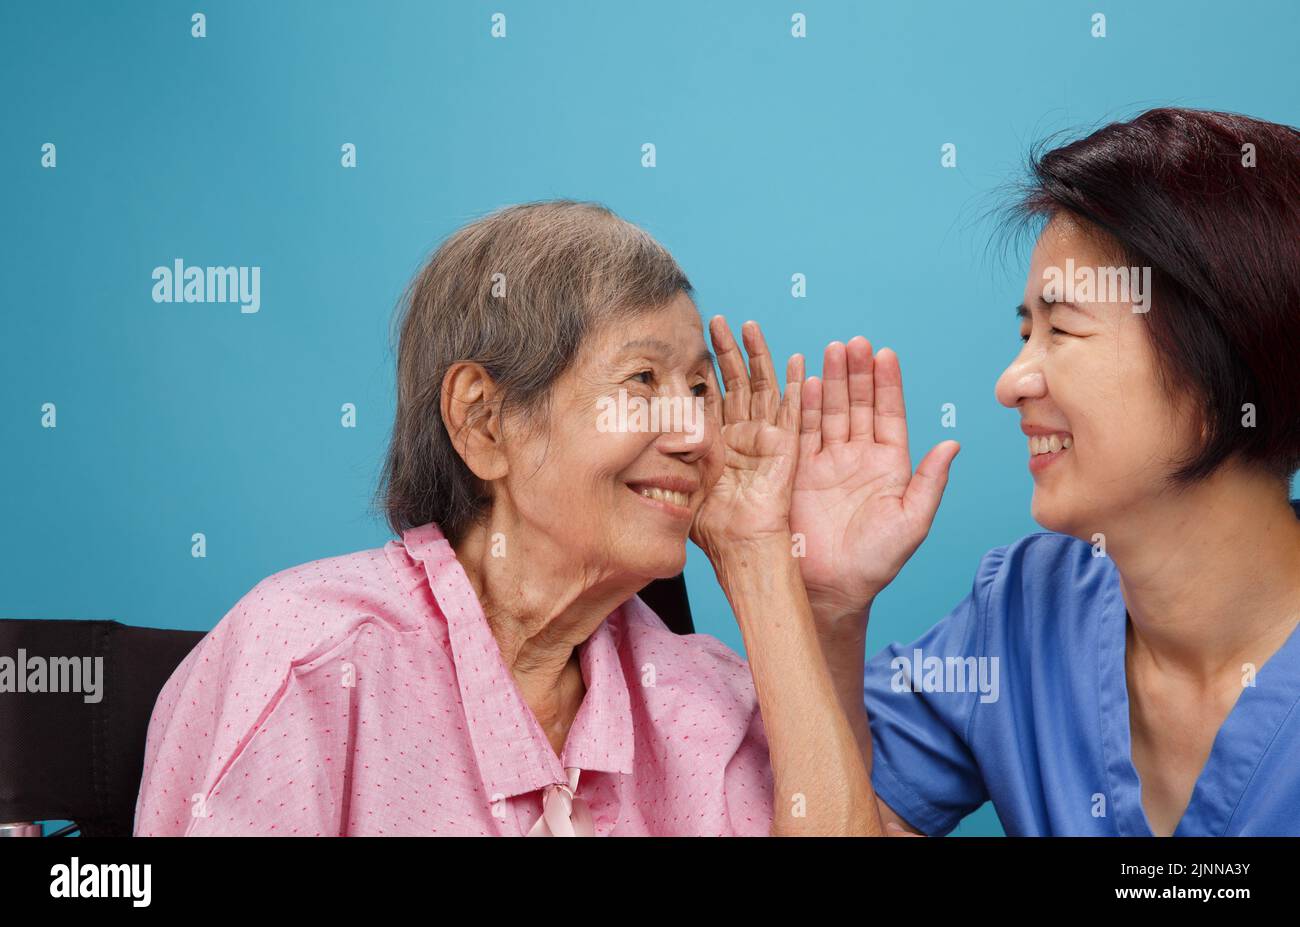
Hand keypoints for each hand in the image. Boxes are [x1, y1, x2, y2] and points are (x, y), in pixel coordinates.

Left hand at [690, 316, 803, 559]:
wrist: (741, 546)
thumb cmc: (712, 526)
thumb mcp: (682, 481)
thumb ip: (673, 454)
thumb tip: (651, 430)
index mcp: (717, 441)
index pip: (711, 395)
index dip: (704, 368)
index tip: (692, 339)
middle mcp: (742, 434)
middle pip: (736, 382)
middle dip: (726, 350)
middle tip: (715, 320)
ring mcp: (765, 438)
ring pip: (762, 386)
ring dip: (757, 355)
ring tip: (748, 326)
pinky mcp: (785, 447)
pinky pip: (794, 411)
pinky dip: (797, 386)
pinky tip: (797, 360)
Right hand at [791, 338, 958, 623]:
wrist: (831, 588)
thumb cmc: (877, 561)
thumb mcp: (912, 521)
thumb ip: (930, 482)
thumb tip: (953, 445)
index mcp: (890, 465)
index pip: (889, 415)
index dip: (887, 385)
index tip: (885, 354)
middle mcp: (858, 457)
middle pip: (857, 405)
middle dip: (856, 373)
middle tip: (853, 343)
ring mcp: (826, 462)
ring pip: (829, 412)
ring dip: (830, 381)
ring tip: (829, 352)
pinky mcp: (797, 472)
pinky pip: (800, 432)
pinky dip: (802, 406)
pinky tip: (804, 380)